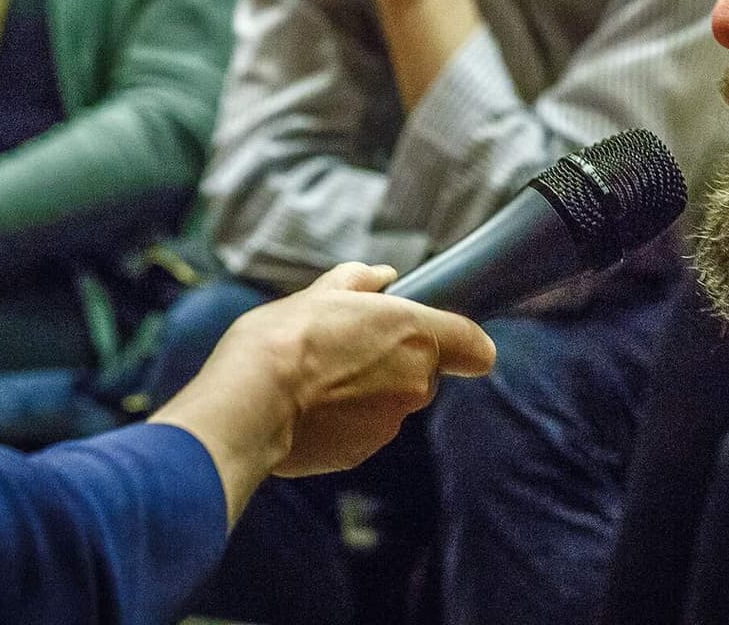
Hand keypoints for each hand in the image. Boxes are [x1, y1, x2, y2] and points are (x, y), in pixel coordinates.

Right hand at [151, 263, 495, 523]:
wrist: (251, 401)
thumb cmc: (287, 337)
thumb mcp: (322, 292)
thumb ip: (360, 281)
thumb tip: (383, 276)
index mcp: (414, 334)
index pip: (476, 347)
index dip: (463, 344)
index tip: (441, 339)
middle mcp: (415, 382)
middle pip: (426, 373)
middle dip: (397, 362)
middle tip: (351, 347)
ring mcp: (390, 423)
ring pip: (394, 402)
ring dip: (370, 391)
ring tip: (322, 378)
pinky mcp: (362, 452)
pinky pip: (365, 430)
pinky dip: (346, 420)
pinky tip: (310, 406)